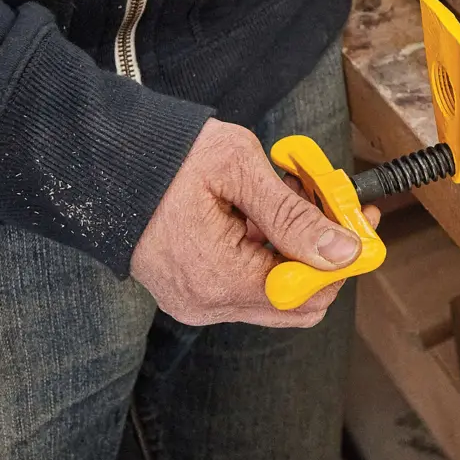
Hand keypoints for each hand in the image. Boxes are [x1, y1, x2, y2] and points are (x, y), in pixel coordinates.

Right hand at [130, 119, 379, 327]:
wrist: (100, 157)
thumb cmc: (164, 156)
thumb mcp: (238, 170)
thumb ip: (293, 216)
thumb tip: (342, 251)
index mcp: (219, 279)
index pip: (310, 293)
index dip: (343, 256)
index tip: (359, 216)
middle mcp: (207, 302)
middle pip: (297, 300)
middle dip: (322, 252)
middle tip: (329, 203)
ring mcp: (197, 301)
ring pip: (275, 290)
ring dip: (295, 247)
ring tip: (286, 194)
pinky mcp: (191, 290)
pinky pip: (248, 282)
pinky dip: (267, 250)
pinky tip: (259, 210)